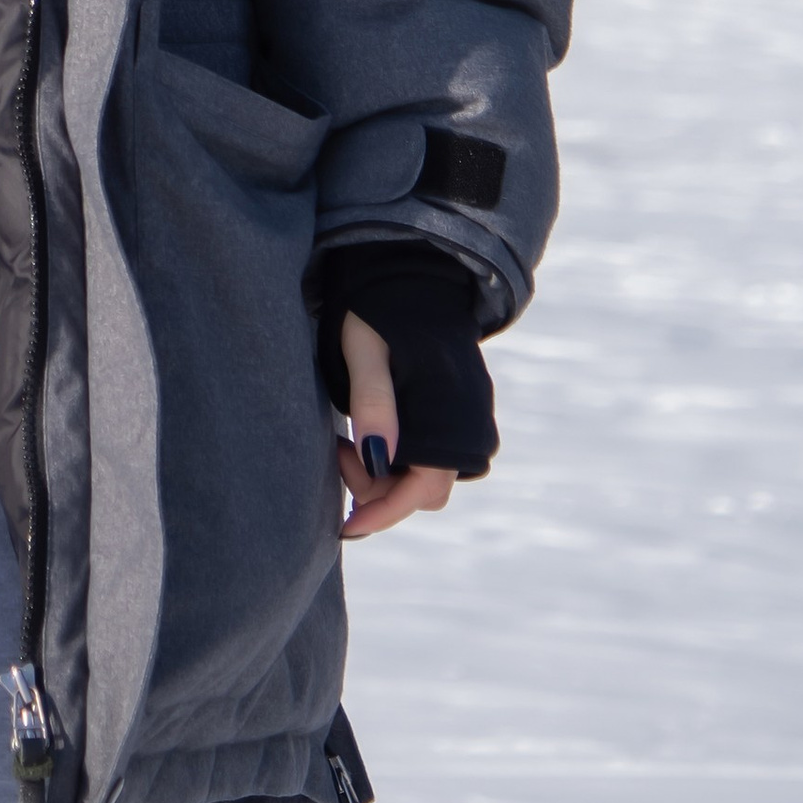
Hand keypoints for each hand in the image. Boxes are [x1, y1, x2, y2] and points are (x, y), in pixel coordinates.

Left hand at [335, 310, 457, 539]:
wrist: (407, 275)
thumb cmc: (376, 309)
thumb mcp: (364, 350)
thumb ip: (373, 401)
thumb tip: (374, 458)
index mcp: (447, 411)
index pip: (422, 488)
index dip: (384, 512)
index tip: (346, 526)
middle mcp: (464, 423)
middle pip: (423, 491)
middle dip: (378, 491)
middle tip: (339, 449)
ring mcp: (460, 420)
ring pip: (422, 477)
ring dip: (383, 475)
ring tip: (346, 438)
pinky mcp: (449, 416)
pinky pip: (424, 456)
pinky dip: (393, 459)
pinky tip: (364, 434)